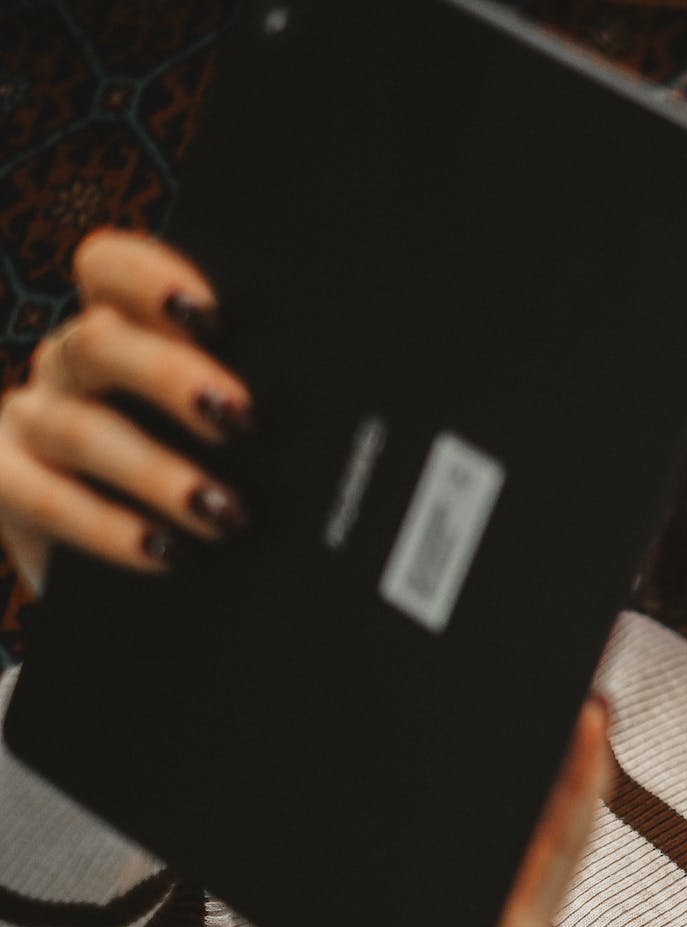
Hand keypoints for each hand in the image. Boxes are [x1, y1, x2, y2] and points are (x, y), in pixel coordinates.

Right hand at [0, 229, 251, 591]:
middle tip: (239, 416)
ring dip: (157, 472)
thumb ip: (246, 403)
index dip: (149, 277)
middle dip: (170, 376)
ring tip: (224, 513)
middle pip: (100, 342)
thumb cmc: (213, 476)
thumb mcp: (230, 432)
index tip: (210, 311)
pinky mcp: (1, 483)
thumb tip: (330, 407)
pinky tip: (164, 550)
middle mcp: (70, 365)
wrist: (142, 574)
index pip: (110, 269)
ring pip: (79, 428)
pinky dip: (107, 528)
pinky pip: (45, 500)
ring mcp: (30, 421)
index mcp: (123, 329)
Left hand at [312, 694, 611, 926]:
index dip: (483, 752)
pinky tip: (588, 743)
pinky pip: (556, 851)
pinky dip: (575, 795)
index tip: (477, 686)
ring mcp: (520, 909)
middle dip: (540, 732)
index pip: (477, 811)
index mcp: (461, 899)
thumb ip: (351, 918)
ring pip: (554, 808)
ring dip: (571, 744)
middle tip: (554, 661)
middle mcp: (500, 893)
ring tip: (581, 682)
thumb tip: (318, 834)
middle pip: (525, 796)